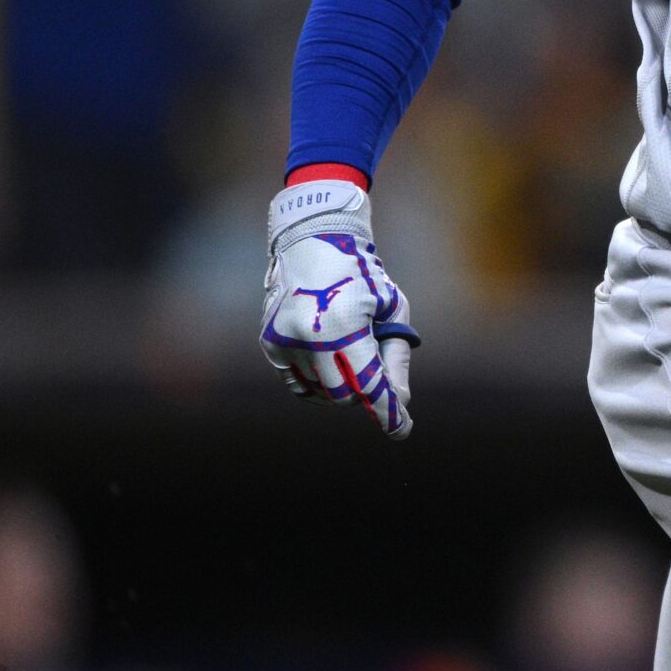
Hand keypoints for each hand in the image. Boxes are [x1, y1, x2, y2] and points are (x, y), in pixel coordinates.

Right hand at [260, 179, 418, 437]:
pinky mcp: (269, 343)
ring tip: (349, 346)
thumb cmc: (362, 274)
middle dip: (363, 389)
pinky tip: (329, 355)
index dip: (387, 410)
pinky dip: (317, 378)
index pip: (368, 383)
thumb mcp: (391, 307)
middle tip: (373, 367)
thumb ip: (394, 357)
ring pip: (319, 391)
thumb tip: (399, 402)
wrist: (311, 241)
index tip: (401, 429)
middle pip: (342, 394)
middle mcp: (308, 337)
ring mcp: (283, 341)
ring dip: (339, 381)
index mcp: (343, 325)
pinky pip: (297, 382)